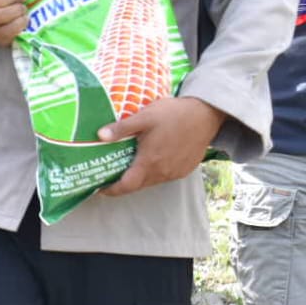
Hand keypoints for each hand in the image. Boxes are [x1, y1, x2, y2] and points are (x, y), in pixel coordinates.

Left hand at [97, 97, 226, 196]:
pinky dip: (153, 173)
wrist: (205, 114)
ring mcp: (175, 172)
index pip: (126, 185)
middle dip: (123, 183)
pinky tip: (150, 160)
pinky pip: (165, 176)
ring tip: (127, 166)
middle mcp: (163, 172)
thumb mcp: (144, 117)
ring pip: (151, 181)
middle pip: (138, 185)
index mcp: (150, 162)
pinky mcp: (185, 169)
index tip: (99, 188)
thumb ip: (122, 128)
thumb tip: (100, 135)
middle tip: (109, 175)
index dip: (111, 190)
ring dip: (139, 177)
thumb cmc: (173, 114)